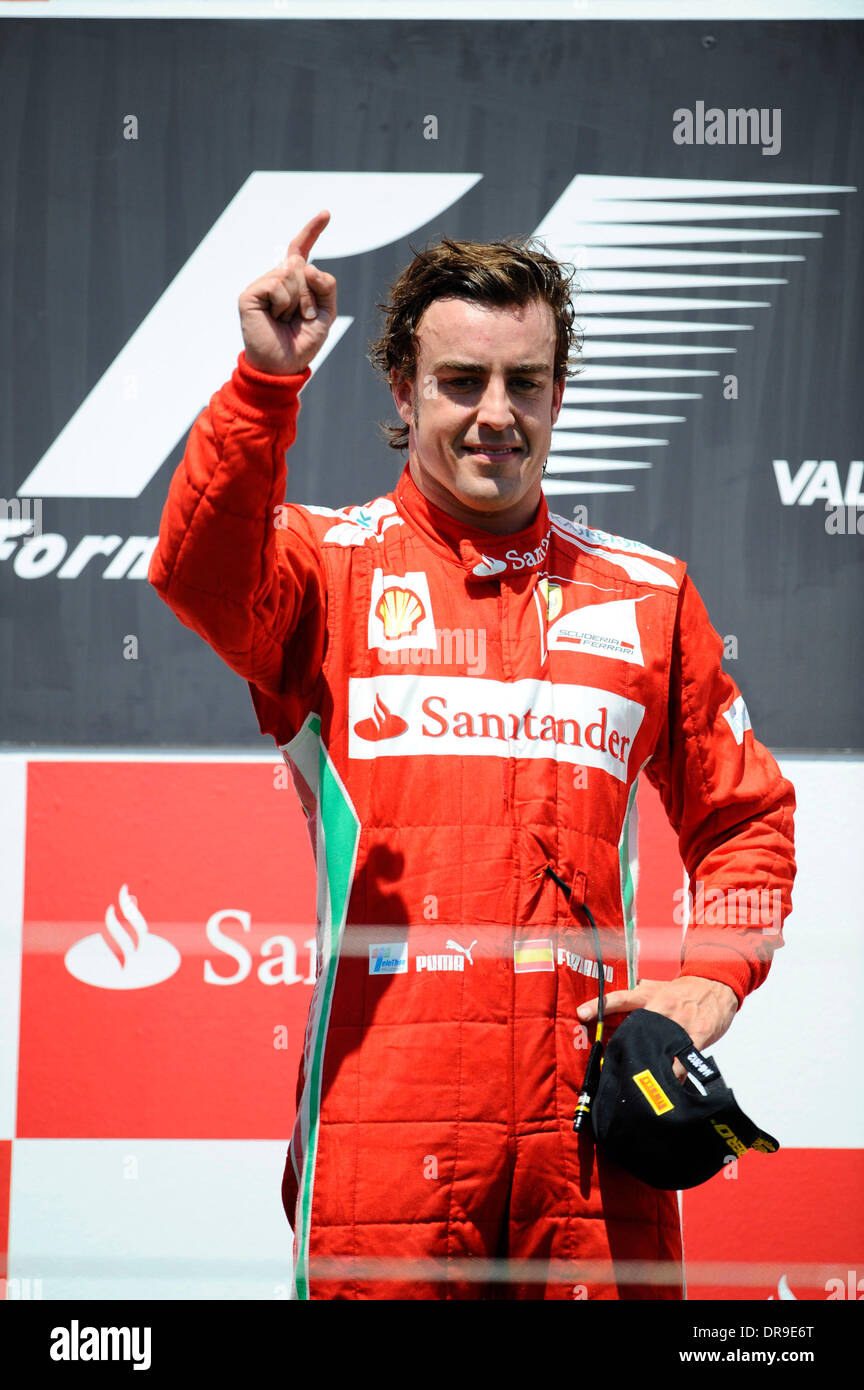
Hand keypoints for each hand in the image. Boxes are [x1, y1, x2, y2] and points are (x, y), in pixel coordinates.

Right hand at [238, 210, 337, 375]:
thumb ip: (327, 287)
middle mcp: (277, 278)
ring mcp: (262, 285)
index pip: (302, 250)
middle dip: (310, 295)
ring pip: (291, 273)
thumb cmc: (303, 342)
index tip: (326, 213)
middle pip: (302, 265)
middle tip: (301, 318)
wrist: (284, 366)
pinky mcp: (250, 294)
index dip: (313, 231)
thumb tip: (308, 265)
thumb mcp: (326, 314)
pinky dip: (283, 304)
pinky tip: (274, 318)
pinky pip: (277, 285)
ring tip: (287, 320)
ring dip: (298, 302)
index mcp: (295, 282)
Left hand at [577, 976, 737, 1074]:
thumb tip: (614, 1001)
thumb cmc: (683, 990)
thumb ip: (637, 994)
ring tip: (633, 1083)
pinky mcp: (697, 1036)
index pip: (618, 998)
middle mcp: (660, 1008)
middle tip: (609, 1065)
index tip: (581, 1014)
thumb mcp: (657, 986)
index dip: (599, 1005)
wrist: (716, 986)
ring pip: (658, 1046)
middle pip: (635, 1027)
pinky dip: (674, 1076)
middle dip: (622, 1046)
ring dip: (646, 1065)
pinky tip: (667, 1088)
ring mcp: (678, 1023)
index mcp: (647, 995)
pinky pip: (682, 1061)